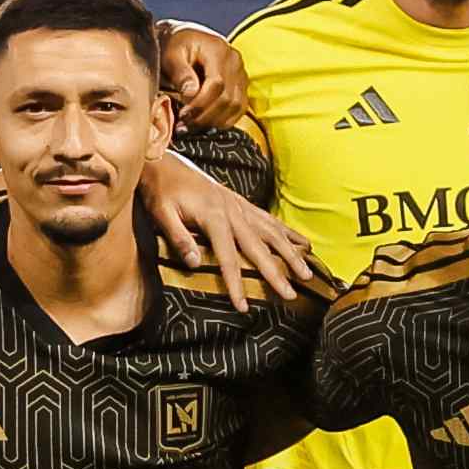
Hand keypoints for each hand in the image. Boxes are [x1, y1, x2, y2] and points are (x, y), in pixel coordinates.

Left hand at [139, 146, 330, 308]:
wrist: (165, 161)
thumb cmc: (160, 189)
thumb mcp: (161, 213)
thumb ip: (179, 237)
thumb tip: (195, 264)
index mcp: (213, 216)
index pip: (228, 257)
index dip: (235, 283)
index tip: (243, 306)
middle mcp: (233, 211)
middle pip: (260, 247)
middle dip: (277, 272)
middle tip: (291, 294)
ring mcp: (241, 206)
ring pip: (273, 232)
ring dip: (292, 254)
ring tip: (307, 274)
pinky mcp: (242, 203)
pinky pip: (270, 220)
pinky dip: (288, 233)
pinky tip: (304, 243)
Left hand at [160, 23, 251, 130]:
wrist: (184, 40)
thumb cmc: (175, 46)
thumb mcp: (171, 54)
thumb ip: (180, 72)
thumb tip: (191, 94)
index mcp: (218, 50)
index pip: (216, 83)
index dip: (201, 104)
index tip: (183, 115)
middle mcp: (235, 62)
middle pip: (228, 98)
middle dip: (205, 116)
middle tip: (185, 125)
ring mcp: (241, 74)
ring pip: (236, 106)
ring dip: (214, 121)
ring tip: (193, 126)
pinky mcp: (241, 86)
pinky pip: (239, 109)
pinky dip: (224, 120)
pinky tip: (206, 123)